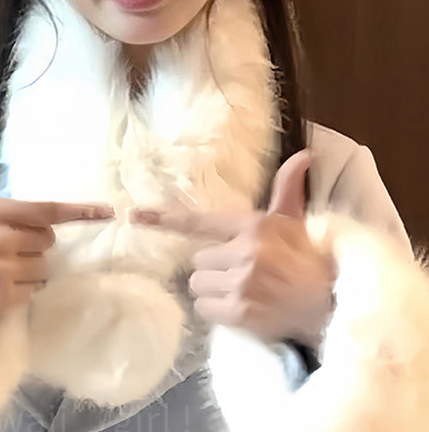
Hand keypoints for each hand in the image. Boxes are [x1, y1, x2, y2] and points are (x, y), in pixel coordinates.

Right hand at [0, 137, 113, 316]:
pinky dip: (23, 286)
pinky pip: (32, 291)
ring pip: (44, 267)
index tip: (108, 212)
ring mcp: (1, 272)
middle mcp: (1, 241)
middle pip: (49, 240)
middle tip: (10, 239)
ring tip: (4, 261)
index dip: (81, 212)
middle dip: (36, 239)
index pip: (48, 211)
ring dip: (32, 264)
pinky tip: (0, 279)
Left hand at [131, 150, 335, 344]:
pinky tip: (240, 307)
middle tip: (240, 271)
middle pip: (198, 260)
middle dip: (214, 267)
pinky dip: (217, 310)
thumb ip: (288, 187)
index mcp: (253, 226)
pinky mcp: (241, 313)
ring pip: (198, 284)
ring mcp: (242, 283)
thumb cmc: (308, 258)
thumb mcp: (296, 220)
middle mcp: (245, 252)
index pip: (201, 222)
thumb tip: (304, 154)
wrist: (331, 303)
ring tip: (242, 289)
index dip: (166, 219)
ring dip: (213, 289)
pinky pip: (205, 309)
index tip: (136, 216)